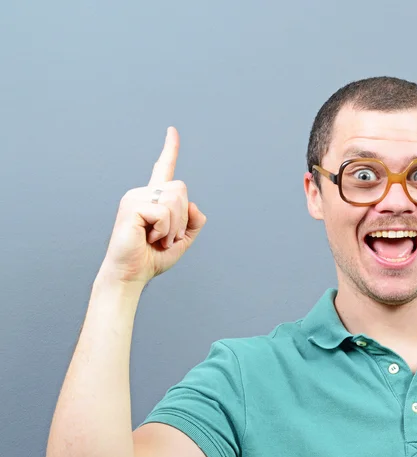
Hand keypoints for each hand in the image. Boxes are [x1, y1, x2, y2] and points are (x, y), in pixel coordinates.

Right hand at [98, 127, 206, 285]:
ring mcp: (135, 197)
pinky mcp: (132, 207)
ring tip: (157, 240)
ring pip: (175, 201)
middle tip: (166, 238)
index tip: (172, 130)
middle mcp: (143, 192)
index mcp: (155, 198)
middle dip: (182, 219)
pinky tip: (149, 239)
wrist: (132, 274)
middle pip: (181, 189)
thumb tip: (193, 204)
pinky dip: (164, 231)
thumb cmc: (152, 258)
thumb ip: (194, 221)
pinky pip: (164, 213)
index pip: (163, 168)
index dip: (170, 149)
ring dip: (173, 228)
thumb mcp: (183, 239)